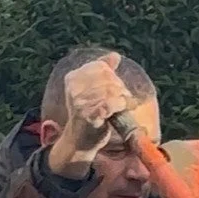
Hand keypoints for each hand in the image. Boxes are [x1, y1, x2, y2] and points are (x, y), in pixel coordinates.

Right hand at [47, 54, 133, 176]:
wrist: (80, 142)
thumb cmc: (89, 115)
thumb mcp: (93, 90)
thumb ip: (102, 72)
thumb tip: (115, 56)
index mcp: (73, 78)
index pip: (100, 66)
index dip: (113, 76)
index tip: (117, 88)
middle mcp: (73, 88)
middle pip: (107, 78)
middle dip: (120, 88)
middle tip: (125, 99)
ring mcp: (79, 102)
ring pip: (111, 90)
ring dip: (123, 98)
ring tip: (125, 106)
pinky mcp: (88, 115)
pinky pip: (110, 104)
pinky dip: (120, 106)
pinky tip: (122, 110)